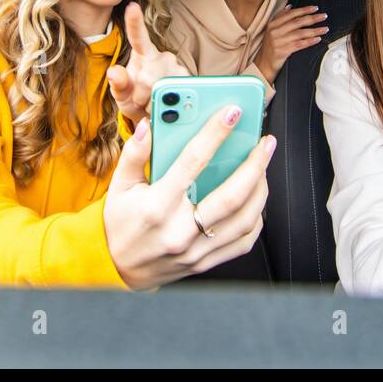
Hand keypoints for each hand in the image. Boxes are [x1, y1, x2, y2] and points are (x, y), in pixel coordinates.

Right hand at [102, 106, 275, 290]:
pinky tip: (256, 200)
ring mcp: (195, 250)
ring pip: (244, 220)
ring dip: (261, 190)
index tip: (232, 113)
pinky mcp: (205, 262)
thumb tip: (148, 125)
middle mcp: (180, 230)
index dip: (215, 133)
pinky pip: (243, 242)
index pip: (192, 162)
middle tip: (265, 143)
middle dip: (255, 165)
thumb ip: (134, 153)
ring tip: (263, 168)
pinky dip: (256, 219)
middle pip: (231, 195)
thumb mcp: (120, 185)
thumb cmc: (120, 222)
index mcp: (157, 205)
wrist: (117, 268)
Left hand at [106, 1, 186, 122]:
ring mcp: (178, 69)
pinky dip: (167, 107)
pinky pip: (176, 97)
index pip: (138, 37)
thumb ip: (118, 84)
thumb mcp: (122, 95)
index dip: (135, 22)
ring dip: (154, 103)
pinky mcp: (190, 82)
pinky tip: (166, 107)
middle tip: (140, 102)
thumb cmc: (136, 100)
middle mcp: (163, 57)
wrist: (157, 115)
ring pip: (162, 90)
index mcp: (144, 54)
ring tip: (152, 105)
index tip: (132, 7)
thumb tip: (113, 71)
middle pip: (149, 78)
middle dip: (141, 96)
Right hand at [255, 5, 328, 83]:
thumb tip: (289, 6)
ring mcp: (279, 41)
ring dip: (314, 31)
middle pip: (297, 22)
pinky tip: (317, 39)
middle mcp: (275, 31)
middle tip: (323, 16)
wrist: (264, 63)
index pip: (291, 14)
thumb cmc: (271, 46)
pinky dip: (309, 41)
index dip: (304, 10)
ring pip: (300, 34)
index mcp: (273, 24)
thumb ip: (280, 17)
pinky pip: (299, 44)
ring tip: (324, 29)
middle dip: (312, 18)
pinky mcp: (283, 51)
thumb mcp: (272, 30)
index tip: (315, 8)